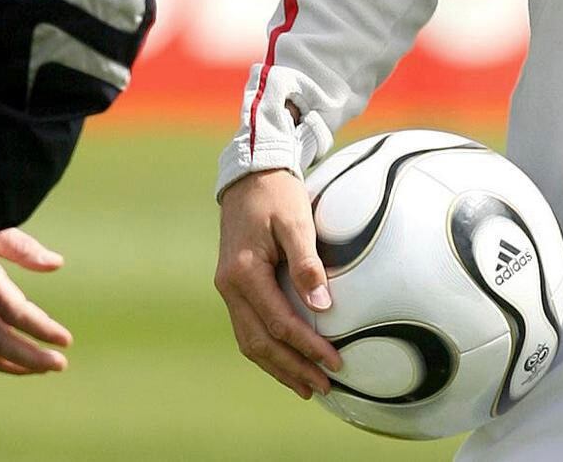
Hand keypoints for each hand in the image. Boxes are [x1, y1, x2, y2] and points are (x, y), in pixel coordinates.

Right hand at [0, 227, 72, 374]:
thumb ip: (22, 247)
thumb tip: (57, 263)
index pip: (15, 310)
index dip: (42, 328)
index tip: (66, 340)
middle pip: (1, 341)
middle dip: (32, 357)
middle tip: (61, 364)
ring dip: (17, 364)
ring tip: (45, 368)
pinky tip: (16, 362)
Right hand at [214, 169, 342, 397]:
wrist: (250, 175)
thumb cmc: (277, 195)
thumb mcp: (296, 221)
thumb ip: (307, 263)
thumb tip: (323, 306)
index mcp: (243, 272)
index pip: (279, 322)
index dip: (308, 346)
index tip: (335, 362)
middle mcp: (229, 286)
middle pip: (260, 342)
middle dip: (292, 368)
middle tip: (324, 387)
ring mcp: (227, 289)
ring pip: (249, 342)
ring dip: (278, 367)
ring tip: (306, 386)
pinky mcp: (233, 287)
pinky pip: (248, 328)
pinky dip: (267, 351)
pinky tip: (287, 361)